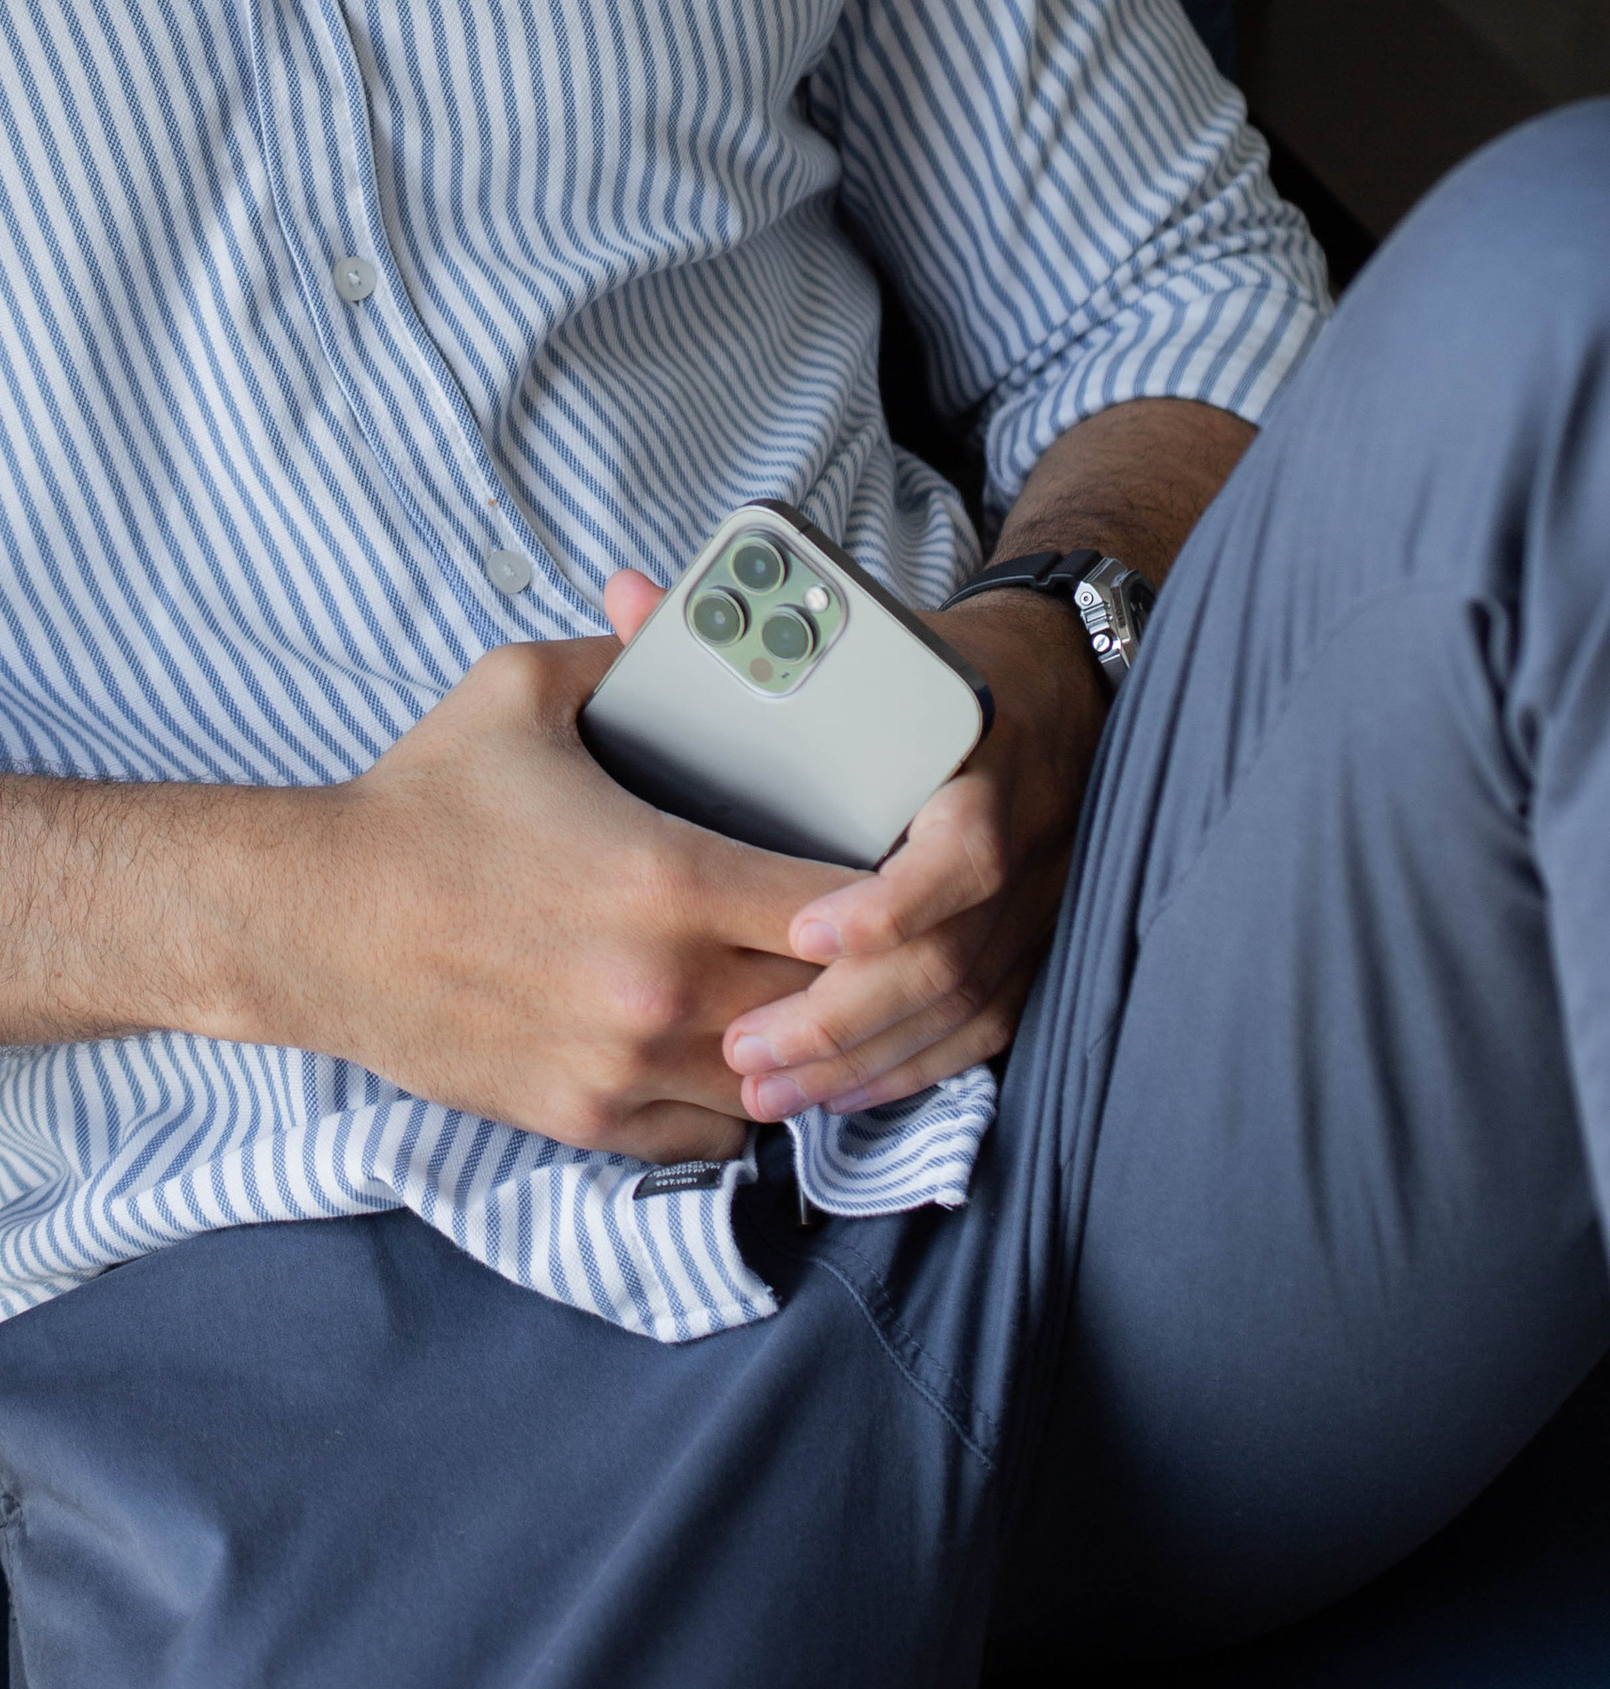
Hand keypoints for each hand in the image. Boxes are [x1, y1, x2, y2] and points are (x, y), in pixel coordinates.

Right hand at [272, 619, 830, 1163]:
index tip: (884, 870)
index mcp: (665, 879)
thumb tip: (682, 619)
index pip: (845, 910)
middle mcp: (661, 990)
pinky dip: (735, 1097)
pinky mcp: (588, 1122)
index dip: (886, 894)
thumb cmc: (419, 804)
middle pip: (827, 1002)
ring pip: (781, 1080)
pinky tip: (726, 1043)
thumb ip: (625, 653)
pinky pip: (714, 1134)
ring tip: (792, 986)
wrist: (315, 922)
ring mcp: (626, 1070)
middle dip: (852, 968)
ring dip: (797, 1037)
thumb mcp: (519, 688)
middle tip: (855, 930)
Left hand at [711, 584, 1109, 1123]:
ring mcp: (1034, 905)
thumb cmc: (934, 664)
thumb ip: (738, 625)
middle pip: (945, 956)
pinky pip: (979, 1032)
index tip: (803, 930)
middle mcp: (1021, 841)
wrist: (1059, 682)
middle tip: (744, 1046)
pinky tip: (835, 1093)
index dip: (888, 903)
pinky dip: (908, 1069)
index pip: (959, 851)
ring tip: (765, 1086)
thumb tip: (628, 595)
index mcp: (978, 758)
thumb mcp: (858, 629)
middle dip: (841, 1014)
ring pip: (957, 1009)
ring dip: (861, 1058)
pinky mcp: (1031, 950)